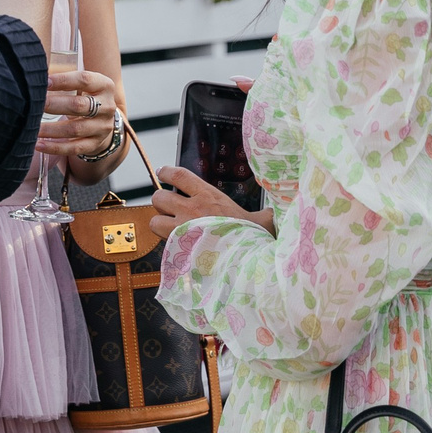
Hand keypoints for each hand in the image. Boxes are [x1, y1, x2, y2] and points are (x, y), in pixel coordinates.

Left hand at [38, 70, 121, 158]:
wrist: (102, 121)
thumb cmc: (85, 97)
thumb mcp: (82, 85)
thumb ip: (64, 79)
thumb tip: (35, 72)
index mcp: (104, 85)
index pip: (84, 79)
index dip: (63, 80)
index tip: (44, 81)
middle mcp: (107, 106)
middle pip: (79, 105)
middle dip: (54, 105)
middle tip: (35, 104)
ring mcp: (102, 127)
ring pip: (76, 129)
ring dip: (51, 129)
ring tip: (32, 127)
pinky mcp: (95, 144)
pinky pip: (75, 148)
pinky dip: (56, 147)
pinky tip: (39, 145)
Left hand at [149, 165, 271, 238]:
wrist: (247, 261)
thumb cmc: (254, 239)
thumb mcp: (262, 219)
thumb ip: (265, 214)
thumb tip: (277, 213)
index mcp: (209, 196)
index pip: (179, 175)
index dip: (166, 171)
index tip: (162, 172)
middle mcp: (191, 209)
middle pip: (159, 197)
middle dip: (161, 203)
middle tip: (171, 210)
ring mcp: (182, 229)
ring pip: (155, 220)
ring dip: (159, 223)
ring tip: (170, 229)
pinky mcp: (179, 249)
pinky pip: (162, 244)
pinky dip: (167, 245)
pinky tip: (179, 248)